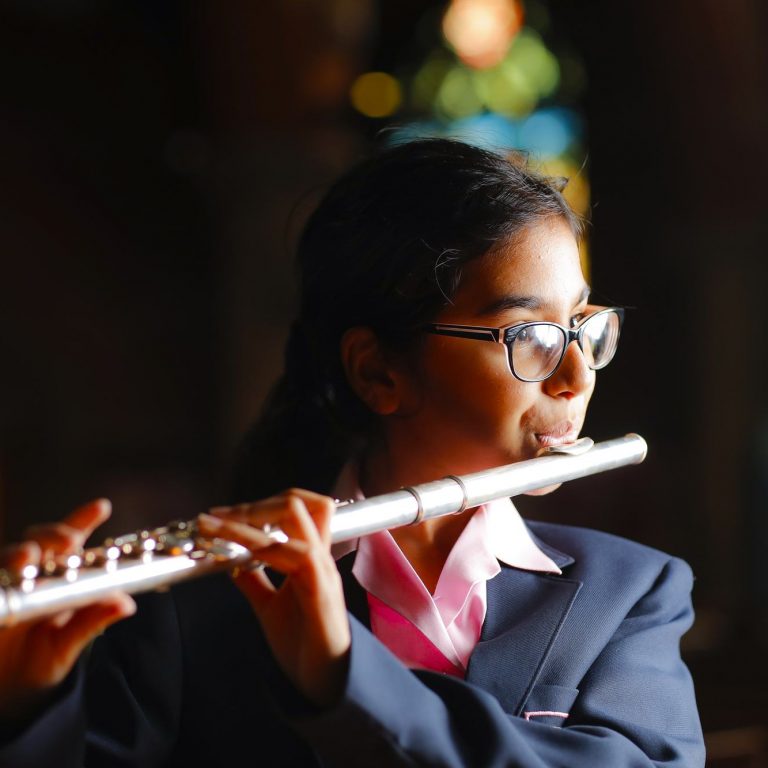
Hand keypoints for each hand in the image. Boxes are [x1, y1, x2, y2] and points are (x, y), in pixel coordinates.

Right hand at [0, 499, 134, 723]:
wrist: (3, 697)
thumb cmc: (39, 664)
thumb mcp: (67, 646)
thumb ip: (92, 621)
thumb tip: (128, 603)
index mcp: (58, 579)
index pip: (71, 542)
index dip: (83, 519)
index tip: (102, 506)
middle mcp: (31, 575)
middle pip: (39, 540)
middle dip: (53, 534)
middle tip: (66, 540)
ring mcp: (5, 585)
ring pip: (8, 557)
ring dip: (18, 553)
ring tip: (27, 558)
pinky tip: (3, 581)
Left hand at [198, 490, 349, 707]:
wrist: (325, 681)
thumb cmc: (302, 642)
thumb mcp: (269, 606)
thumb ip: (254, 581)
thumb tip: (229, 562)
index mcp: (309, 556)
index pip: (295, 508)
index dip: (258, 504)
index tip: (217, 515)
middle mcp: (318, 555)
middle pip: (299, 501)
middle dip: (253, 504)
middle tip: (215, 516)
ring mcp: (322, 569)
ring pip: (294, 519)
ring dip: (249, 519)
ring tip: (214, 526)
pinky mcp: (321, 590)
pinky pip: (296, 554)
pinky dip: (262, 546)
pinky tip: (235, 552)